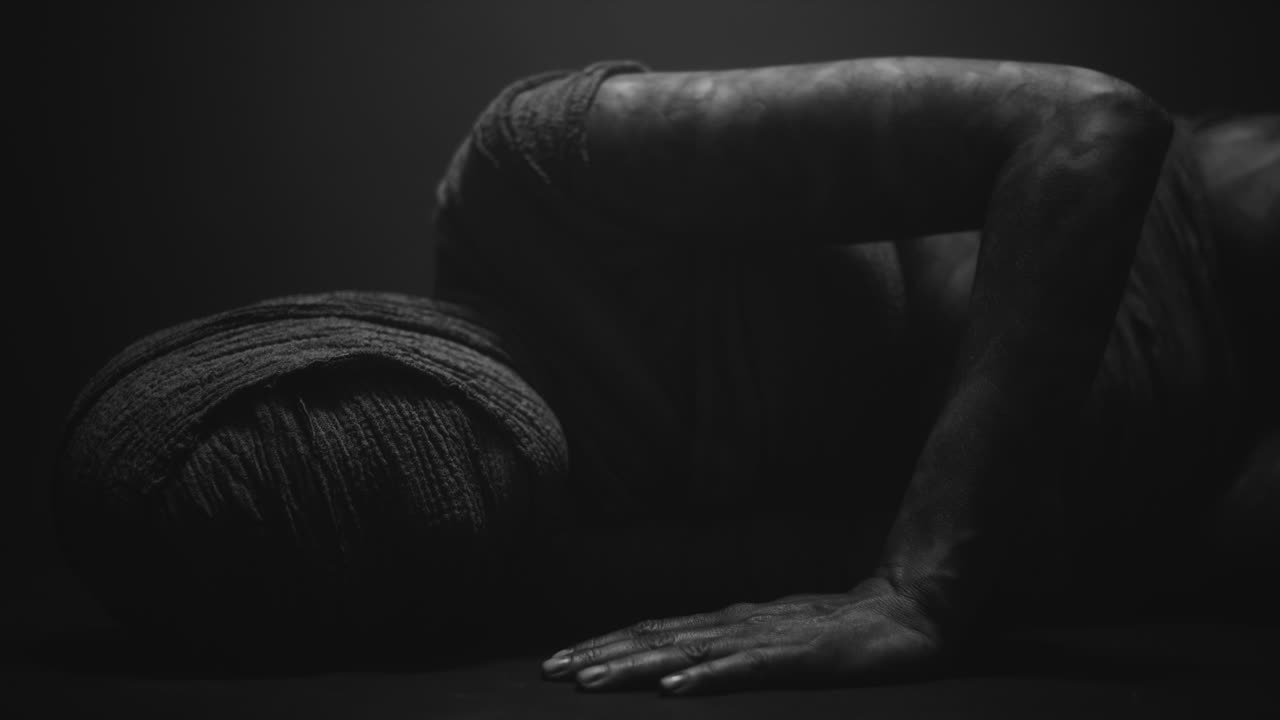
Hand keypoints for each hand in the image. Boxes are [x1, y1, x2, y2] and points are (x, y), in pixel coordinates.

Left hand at [540, 577, 943, 694]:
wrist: (906, 612)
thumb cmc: (836, 633)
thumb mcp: (771, 644)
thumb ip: (729, 652)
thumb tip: (677, 670)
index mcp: (727, 622)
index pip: (653, 632)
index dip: (605, 646)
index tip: (560, 664)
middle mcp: (735, 622)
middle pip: (656, 637)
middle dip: (601, 654)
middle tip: (550, 672)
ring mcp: (766, 637)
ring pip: (687, 651)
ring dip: (635, 667)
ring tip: (592, 683)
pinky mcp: (799, 655)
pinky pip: (745, 668)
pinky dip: (706, 677)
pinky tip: (675, 690)